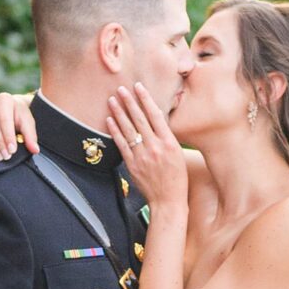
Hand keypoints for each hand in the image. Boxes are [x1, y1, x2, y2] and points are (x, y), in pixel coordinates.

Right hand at [0, 91, 37, 159]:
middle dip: (0, 143)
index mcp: (5, 99)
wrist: (8, 109)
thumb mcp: (27, 123)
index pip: (5, 120)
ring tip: (0, 156)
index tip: (12, 150)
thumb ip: (31, 136)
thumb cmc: (19, 116)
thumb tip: (35, 150)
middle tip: (6, 156)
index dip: (8, 137)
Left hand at [106, 82, 188, 208]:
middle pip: (140, 119)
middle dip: (129, 102)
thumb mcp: (178, 155)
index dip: (146, 99)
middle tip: (121, 89)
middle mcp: (155, 147)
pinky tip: (109, 120)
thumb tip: (156, 121)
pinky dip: (114, 131)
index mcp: (169, 142)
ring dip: (119, 113)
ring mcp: (142, 155)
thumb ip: (166, 138)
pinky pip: (121, 144)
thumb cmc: (176, 178)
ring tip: (112, 100)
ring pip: (128, 129)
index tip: (139, 87)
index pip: (156, 115)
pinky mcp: (132, 164)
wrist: (168, 201)